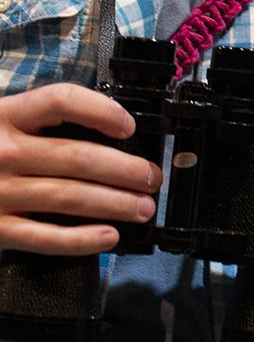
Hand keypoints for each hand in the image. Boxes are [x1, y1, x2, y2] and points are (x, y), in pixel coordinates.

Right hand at [0, 84, 156, 253]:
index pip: (59, 101)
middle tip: (151, 178)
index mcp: (5, 116)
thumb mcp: (1, 121)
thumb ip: (40, 122)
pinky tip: (109, 236)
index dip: (101, 110)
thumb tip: (110, 131)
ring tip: (143, 207)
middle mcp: (1, 152)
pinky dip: (81, 240)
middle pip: (76, 156)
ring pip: (69, 197)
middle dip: (125, 169)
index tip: (129, 126)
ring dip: (115, 203)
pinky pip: (45, 237)